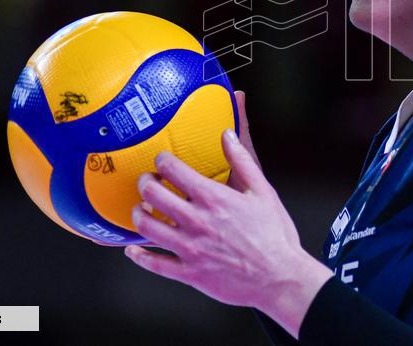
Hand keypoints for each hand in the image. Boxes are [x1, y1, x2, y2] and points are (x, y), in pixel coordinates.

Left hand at [123, 94, 332, 336]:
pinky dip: (138, 256)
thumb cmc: (274, 234)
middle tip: (147, 181)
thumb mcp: (263, 192)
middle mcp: (196, 221)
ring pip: (147, 227)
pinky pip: (154, 264)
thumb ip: (242, 161)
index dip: (162, 160)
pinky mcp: (189, 273)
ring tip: (141, 209)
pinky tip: (133, 250)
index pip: (174, 170)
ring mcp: (190, 249)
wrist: (280, 278)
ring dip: (138, 214)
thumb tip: (227, 135)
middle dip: (145, 183)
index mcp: (213, 198)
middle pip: (152, 195)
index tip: (163, 160)